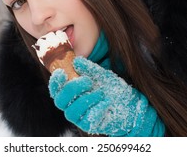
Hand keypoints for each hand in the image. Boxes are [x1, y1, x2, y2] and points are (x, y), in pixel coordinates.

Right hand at [48, 56, 164, 135]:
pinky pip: (87, 120)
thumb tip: (76, 60)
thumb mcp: (101, 75)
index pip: (56, 89)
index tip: (62, 72)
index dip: (55, 82)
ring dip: (86, 99)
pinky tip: (107, 102)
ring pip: (71, 112)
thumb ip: (89, 68)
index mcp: (72, 92)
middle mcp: (72, 105)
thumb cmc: (112, 89)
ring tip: (101, 92)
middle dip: (72, 89)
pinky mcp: (90, 126)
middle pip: (60, 101)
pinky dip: (97, 109)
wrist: (131, 105)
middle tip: (88, 81)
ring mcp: (80, 117)